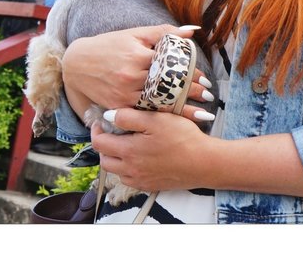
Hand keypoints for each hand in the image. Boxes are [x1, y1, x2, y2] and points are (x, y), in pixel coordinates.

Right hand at [61, 24, 210, 118]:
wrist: (76, 64)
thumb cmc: (108, 45)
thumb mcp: (134, 33)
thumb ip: (163, 32)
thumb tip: (192, 31)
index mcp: (138, 55)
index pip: (170, 65)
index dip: (190, 74)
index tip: (205, 79)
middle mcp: (131, 75)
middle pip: (168, 86)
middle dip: (191, 93)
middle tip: (209, 96)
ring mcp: (124, 92)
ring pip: (158, 103)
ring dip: (181, 110)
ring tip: (201, 115)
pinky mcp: (118, 105)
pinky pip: (143, 113)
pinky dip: (160, 117)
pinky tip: (174, 122)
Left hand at [90, 110, 210, 191]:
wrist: (205, 163)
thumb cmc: (182, 138)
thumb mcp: (156, 119)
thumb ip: (128, 117)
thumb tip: (108, 116)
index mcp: (128, 151)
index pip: (99, 143)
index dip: (97, 130)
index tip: (102, 122)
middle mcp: (130, 169)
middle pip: (104, 160)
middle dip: (104, 145)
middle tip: (112, 132)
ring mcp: (140, 180)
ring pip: (116, 171)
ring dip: (115, 158)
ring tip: (126, 144)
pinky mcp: (150, 186)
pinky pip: (130, 180)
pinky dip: (128, 169)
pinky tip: (139, 158)